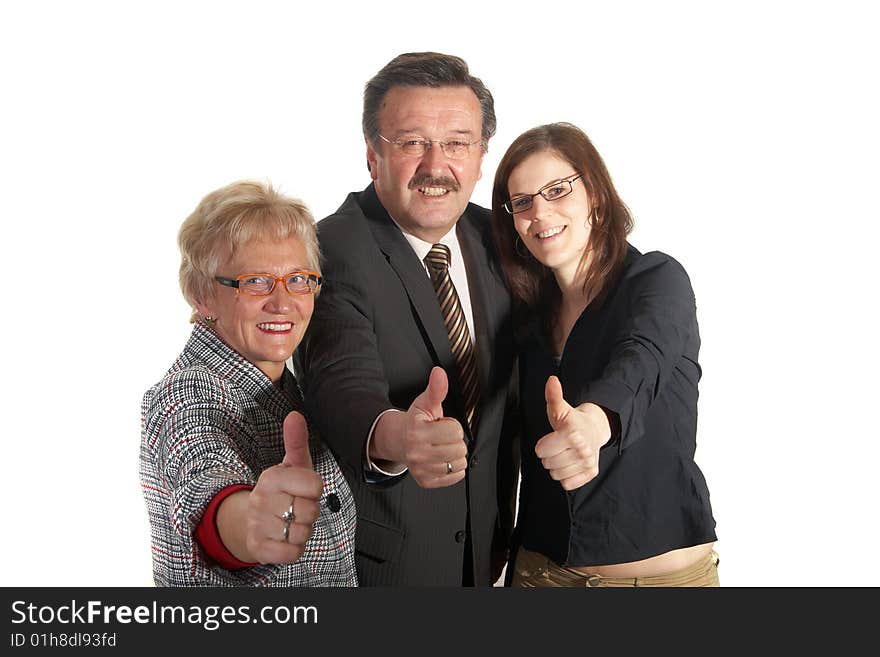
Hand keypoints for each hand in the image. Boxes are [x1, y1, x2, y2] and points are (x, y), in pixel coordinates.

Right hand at [241, 411, 324, 563]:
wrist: (251, 520)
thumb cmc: (281, 491)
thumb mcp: (291, 465)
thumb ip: (296, 441)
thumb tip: (294, 415)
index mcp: (271, 477)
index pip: (315, 486)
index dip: (316, 491)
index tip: (305, 490)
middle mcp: (261, 499)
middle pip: (310, 512)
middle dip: (310, 512)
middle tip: (297, 508)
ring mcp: (257, 524)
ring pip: (301, 533)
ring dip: (302, 531)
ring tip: (291, 522)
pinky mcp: (257, 548)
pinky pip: (291, 553)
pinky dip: (294, 549)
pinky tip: (285, 538)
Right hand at [402, 367, 467, 488]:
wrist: (399, 441)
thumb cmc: (415, 422)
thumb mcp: (425, 403)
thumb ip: (436, 389)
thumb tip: (439, 373)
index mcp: (417, 432)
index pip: (455, 431)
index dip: (452, 425)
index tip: (441, 425)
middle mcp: (417, 453)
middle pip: (458, 449)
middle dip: (454, 440)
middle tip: (442, 437)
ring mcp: (421, 469)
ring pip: (458, 464)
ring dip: (455, 455)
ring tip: (442, 447)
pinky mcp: (426, 481)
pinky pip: (456, 477)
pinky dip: (453, 469)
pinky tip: (442, 459)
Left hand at [535, 376, 610, 490]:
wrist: (594, 429)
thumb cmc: (572, 421)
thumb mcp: (559, 408)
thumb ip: (553, 396)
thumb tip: (551, 381)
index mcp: (572, 433)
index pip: (542, 450)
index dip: (542, 445)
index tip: (550, 439)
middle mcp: (582, 449)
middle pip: (548, 464)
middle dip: (549, 455)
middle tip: (557, 446)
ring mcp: (587, 462)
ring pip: (556, 475)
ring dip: (556, 466)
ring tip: (564, 454)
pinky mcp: (591, 472)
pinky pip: (567, 484)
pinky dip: (566, 476)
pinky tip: (570, 464)